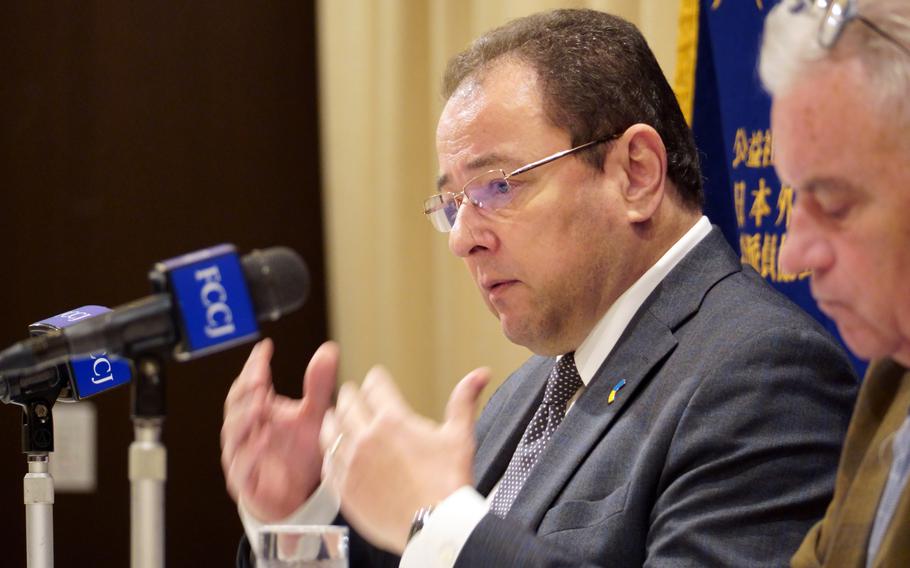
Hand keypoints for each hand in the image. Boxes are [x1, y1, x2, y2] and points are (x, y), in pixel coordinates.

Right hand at [221, 338, 336, 521]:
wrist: (299, 495)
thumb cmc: (300, 452)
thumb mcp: (315, 414)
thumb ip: (319, 384)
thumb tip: (329, 349)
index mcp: (258, 412)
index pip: (249, 384)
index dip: (254, 366)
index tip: (265, 348)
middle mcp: (245, 431)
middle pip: (236, 405)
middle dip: (246, 389)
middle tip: (260, 375)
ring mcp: (241, 455)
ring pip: (234, 433)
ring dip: (245, 416)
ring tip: (260, 401)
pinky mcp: (245, 481)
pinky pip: (242, 465)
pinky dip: (251, 452)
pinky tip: (264, 439)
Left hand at [322, 365, 489, 553]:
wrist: (435, 527)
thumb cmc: (449, 482)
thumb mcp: (460, 436)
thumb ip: (464, 401)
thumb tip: (481, 373)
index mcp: (392, 420)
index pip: (375, 386)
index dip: (376, 379)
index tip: (376, 378)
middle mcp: (366, 438)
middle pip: (347, 404)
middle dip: (350, 395)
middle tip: (352, 392)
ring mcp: (351, 465)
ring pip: (330, 433)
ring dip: (333, 421)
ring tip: (335, 417)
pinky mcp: (345, 489)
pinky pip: (328, 465)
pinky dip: (329, 455)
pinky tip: (333, 454)